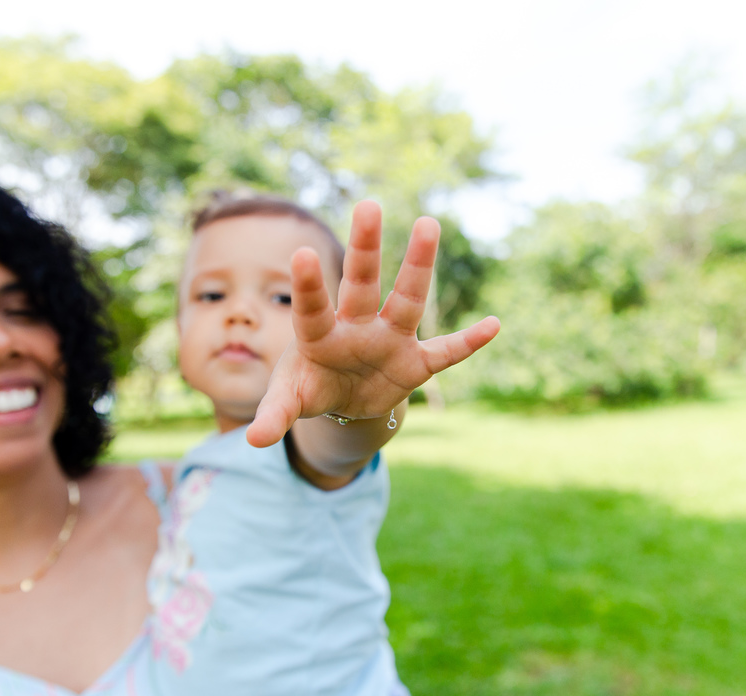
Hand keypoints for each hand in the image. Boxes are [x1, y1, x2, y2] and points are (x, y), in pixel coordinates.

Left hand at [246, 200, 500, 447]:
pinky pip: (445, 353)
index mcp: (318, 336)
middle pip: (360, 283)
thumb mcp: (289, 401)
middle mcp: (355, 327)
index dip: (308, 285)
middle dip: (365, 248)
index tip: (303, 253)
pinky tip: (493, 324)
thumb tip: (252, 440)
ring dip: (418, 266)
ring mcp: (388, 340)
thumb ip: (274, 415)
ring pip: (406, 300)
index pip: (311, 308)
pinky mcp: (414, 363)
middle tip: (368, 205)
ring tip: (428, 223)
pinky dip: (468, 343)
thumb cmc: (309, 387)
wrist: (343, 401)